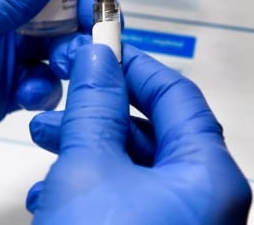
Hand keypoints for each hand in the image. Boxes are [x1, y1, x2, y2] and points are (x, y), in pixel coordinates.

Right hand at [27, 43, 251, 223]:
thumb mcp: (88, 170)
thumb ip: (94, 108)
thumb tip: (97, 63)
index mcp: (208, 176)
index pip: (177, 95)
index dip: (134, 66)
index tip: (102, 50)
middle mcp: (204, 202)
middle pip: (153, 131)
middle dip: (100, 110)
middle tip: (67, 90)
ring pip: (133, 167)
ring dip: (86, 148)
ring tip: (46, 138)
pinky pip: (125, 200)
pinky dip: (89, 187)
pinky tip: (52, 192)